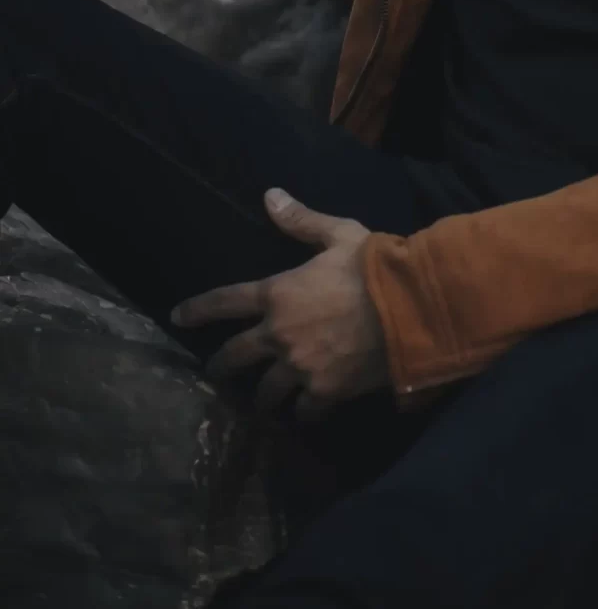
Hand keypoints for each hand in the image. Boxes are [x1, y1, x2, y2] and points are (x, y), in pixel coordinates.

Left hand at [173, 190, 388, 416]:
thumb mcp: (339, 234)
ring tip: (263, 403)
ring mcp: (299, 367)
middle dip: (220, 366)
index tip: (178, 317)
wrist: (409, 307)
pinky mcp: (323, 391)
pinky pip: (304, 410)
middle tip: (214, 373)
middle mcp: (278, 335)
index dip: (198, 309)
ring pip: (267, 391)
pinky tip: (305, 413)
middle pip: (235, 356)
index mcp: (278, 294)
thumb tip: (269, 196)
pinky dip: (303, 411)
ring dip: (263, 396)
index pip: (225, 301)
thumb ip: (301, 220)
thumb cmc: (373, 266)